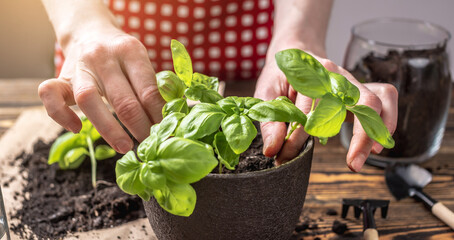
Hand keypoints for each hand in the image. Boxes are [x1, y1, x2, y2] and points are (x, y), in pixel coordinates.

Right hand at [38, 28, 164, 153]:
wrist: (90, 32)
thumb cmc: (122, 57)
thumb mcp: (141, 63)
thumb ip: (154, 87)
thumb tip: (176, 117)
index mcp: (130, 51)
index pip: (148, 90)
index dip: (159, 116)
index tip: (167, 133)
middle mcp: (103, 57)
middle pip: (123, 100)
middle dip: (141, 128)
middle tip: (151, 146)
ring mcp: (79, 67)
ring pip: (89, 100)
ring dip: (110, 130)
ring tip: (125, 147)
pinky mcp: (60, 77)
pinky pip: (51, 96)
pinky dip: (62, 116)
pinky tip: (77, 129)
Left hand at [254, 44, 396, 171]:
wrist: (296, 51)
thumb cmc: (281, 74)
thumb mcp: (266, 92)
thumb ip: (270, 120)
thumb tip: (273, 148)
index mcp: (311, 74)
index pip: (310, 111)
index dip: (297, 138)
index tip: (285, 156)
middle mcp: (336, 75)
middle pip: (356, 101)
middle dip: (358, 136)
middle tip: (352, 164)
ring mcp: (352, 81)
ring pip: (376, 100)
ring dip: (375, 131)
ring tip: (366, 156)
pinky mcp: (360, 88)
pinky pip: (385, 97)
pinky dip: (387, 120)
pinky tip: (376, 144)